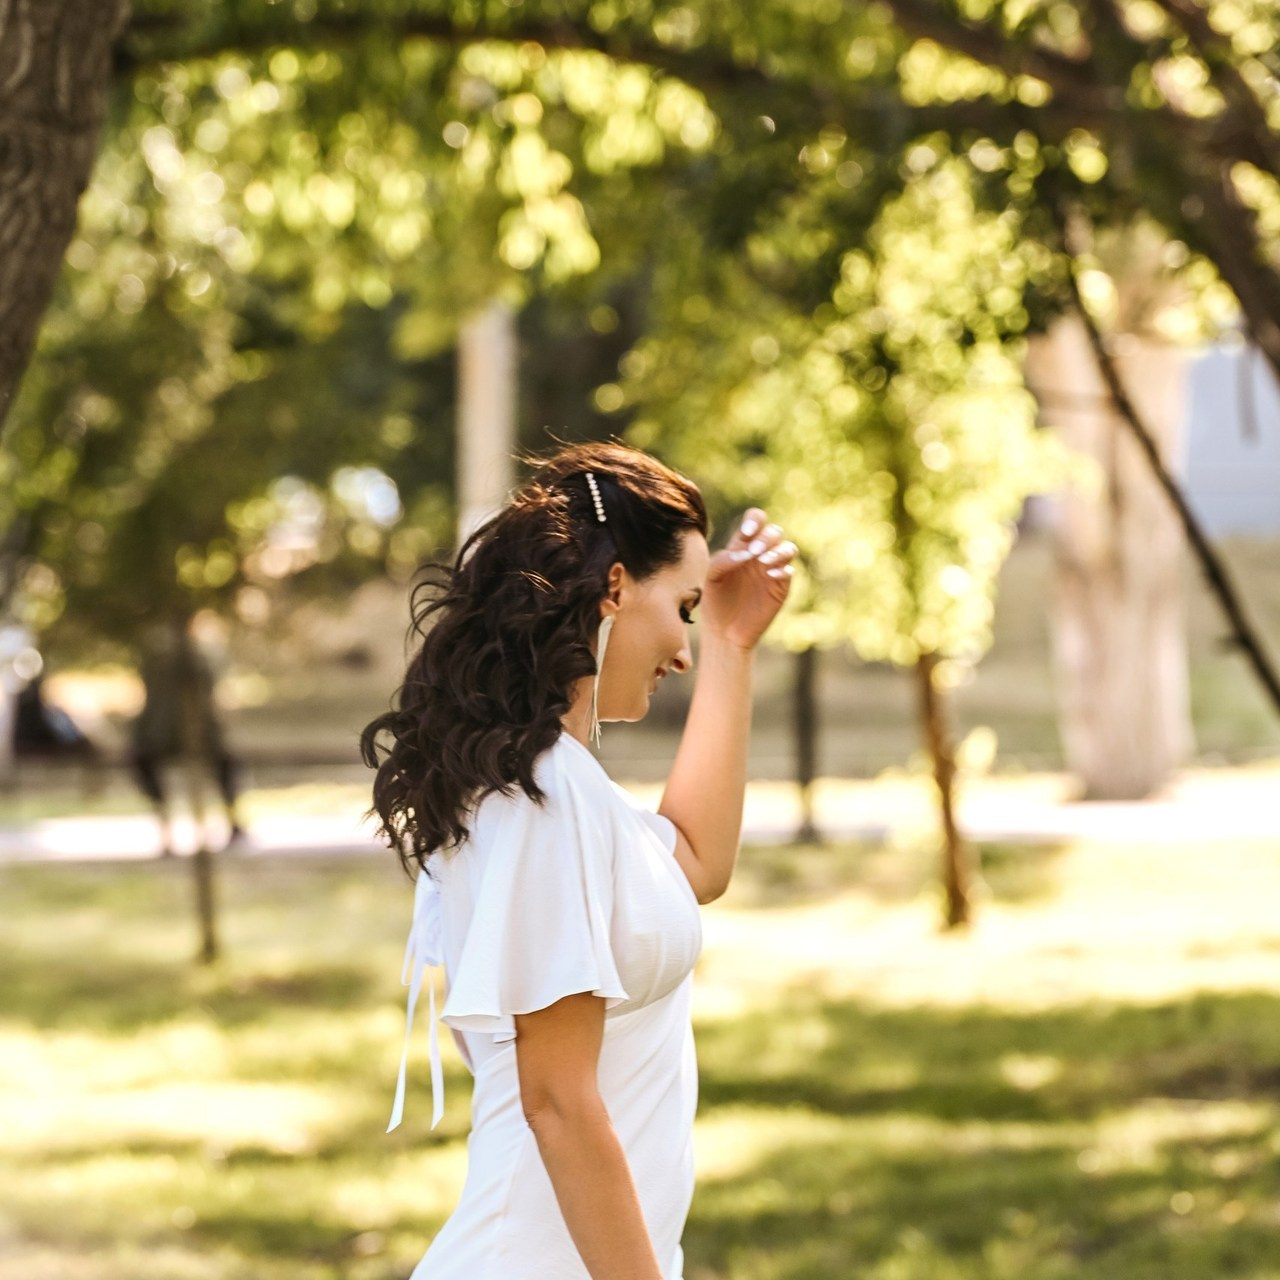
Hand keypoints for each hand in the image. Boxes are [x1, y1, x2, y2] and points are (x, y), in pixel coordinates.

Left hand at [700, 508, 796, 650]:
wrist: (724, 631)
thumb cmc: (715, 600)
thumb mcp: (711, 577)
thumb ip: (723, 560)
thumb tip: (744, 554)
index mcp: (743, 545)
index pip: (755, 520)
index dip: (755, 520)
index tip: (746, 533)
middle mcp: (761, 554)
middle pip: (774, 532)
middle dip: (766, 538)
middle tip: (754, 553)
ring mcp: (772, 570)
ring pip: (788, 548)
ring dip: (778, 551)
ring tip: (764, 562)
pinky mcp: (781, 587)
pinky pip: (789, 571)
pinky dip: (783, 569)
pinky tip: (771, 574)